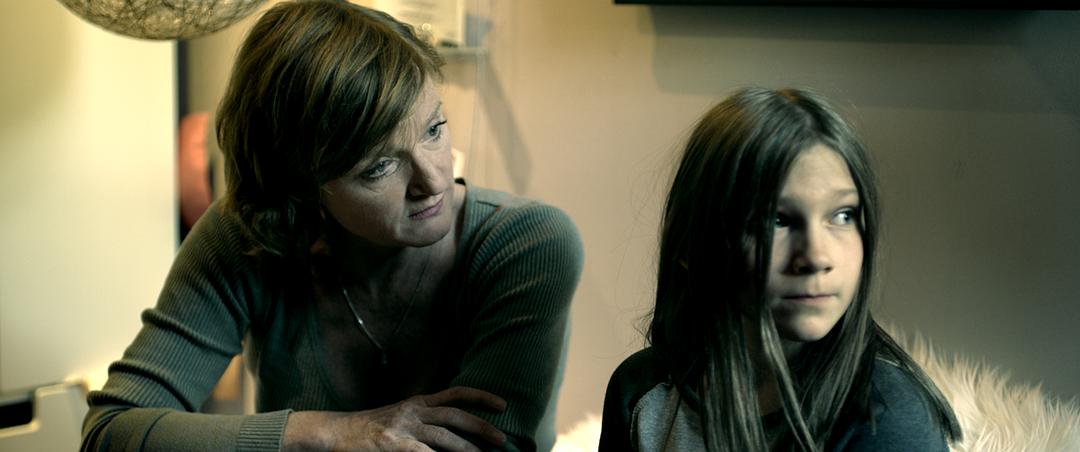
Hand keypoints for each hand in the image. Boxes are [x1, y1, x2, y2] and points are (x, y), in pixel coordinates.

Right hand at [284, 386, 507, 450]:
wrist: (333, 433)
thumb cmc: (367, 430)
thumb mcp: (398, 417)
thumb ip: (423, 422)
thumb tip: (452, 435)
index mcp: (416, 402)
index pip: (454, 394)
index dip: (480, 397)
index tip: (502, 405)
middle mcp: (413, 411)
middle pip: (455, 416)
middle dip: (482, 427)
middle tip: (502, 439)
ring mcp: (402, 428)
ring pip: (444, 437)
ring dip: (467, 449)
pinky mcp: (392, 445)